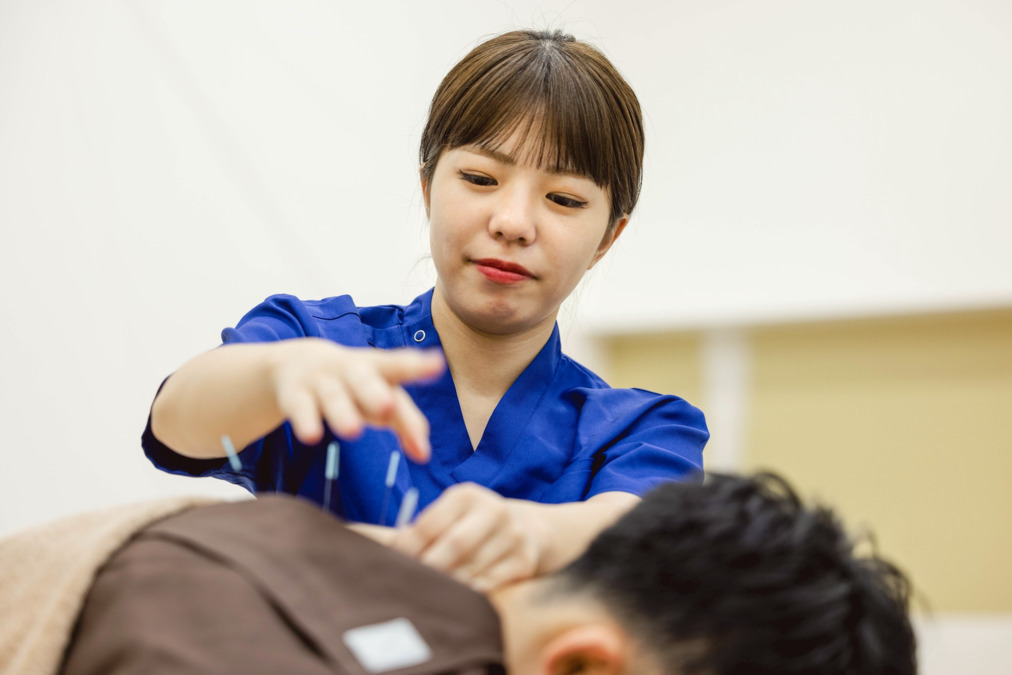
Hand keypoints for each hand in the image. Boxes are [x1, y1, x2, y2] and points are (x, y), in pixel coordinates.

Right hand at [270, 339, 443, 460]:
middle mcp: (350, 371)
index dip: (417, 366)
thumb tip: (424, 455)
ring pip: (333, 397)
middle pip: (364, 379)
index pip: (399, 366)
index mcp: (376, 367)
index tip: (437, 364)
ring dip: (342, 413)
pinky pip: (301, 409)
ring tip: (352, 431)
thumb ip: (406, 421)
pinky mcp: (296, 396)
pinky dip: (306, 422)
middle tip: (387, 407)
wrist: (296, 362)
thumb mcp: (380, 395)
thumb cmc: (354, 385)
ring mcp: (322, 381)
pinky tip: (311, 436)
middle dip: (375, 392)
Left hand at [389, 483, 545, 591]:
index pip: (430, 523)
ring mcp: (512, 537)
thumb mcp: (451, 514)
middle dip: (429, 568)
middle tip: (408, 585)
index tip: (391, 565)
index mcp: (467, 496)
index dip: (408, 547)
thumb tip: (388, 547)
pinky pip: (489, 585)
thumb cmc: (472, 525)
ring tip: (425, 595)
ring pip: (471, 569)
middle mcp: (493, 511)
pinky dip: (468, 595)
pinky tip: (454, 599)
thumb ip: (422, 528)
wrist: (528, 529)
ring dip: (446, 586)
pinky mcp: (523, 562)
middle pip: (454, 545)